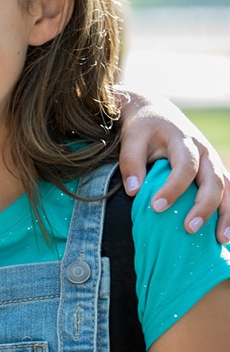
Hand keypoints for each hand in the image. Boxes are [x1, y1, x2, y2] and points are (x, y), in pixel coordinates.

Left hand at [117, 88, 228, 242]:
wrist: (156, 111)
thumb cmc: (143, 127)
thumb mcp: (132, 138)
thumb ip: (131, 162)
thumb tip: (134, 192)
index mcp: (184, 141)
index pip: (185, 167)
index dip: (173, 188)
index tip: (157, 207)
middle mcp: (204, 152)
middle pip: (214, 180)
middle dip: (204, 206)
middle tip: (189, 228)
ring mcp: (213, 162)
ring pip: (228, 188)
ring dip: (227, 214)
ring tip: (221, 240)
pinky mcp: (214, 171)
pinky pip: (228, 192)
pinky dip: (229, 211)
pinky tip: (225, 233)